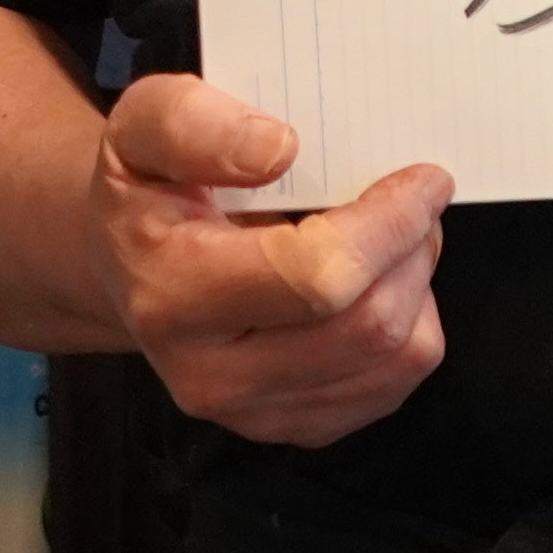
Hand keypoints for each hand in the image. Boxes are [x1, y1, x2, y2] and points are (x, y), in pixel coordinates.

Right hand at [86, 74, 449, 449]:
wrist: (130, 271)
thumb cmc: (149, 190)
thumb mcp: (141, 124)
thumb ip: (194, 123)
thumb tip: (277, 151)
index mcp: (172, 295)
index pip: (318, 278)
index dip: (389, 225)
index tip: (422, 179)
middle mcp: (211, 375)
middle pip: (371, 326)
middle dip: (413, 251)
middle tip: (413, 202)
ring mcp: (257, 415)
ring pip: (397, 360)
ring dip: (416, 287)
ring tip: (389, 241)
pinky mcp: (297, 429)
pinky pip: (396, 385)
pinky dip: (407, 327)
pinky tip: (369, 286)